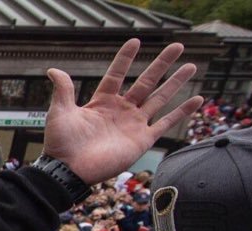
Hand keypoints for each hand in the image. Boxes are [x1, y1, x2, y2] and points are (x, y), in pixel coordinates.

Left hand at [43, 39, 202, 183]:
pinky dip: (182, 112)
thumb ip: (63, 90)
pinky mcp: (143, 139)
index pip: (117, 74)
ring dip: (176, 82)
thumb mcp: (60, 112)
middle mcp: (121, 110)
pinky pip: (167, 123)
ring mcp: (134, 124)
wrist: (70, 169)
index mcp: (102, 102)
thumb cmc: (62, 143)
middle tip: (178, 46)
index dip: (125, 58)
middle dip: (162, 64)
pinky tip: (198, 99)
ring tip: (191, 66)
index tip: (136, 41)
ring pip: (160, 98)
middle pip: (146, 81)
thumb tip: (53, 69)